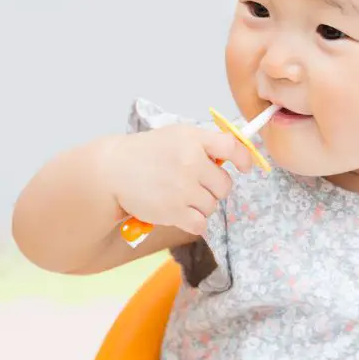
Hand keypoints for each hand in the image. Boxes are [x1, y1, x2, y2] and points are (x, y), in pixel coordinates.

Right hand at [105, 124, 253, 235]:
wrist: (113, 170)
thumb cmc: (146, 152)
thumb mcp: (177, 136)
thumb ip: (205, 144)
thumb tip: (235, 156)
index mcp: (193, 138)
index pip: (232, 146)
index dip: (244, 158)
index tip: (245, 167)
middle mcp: (191, 162)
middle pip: (224, 185)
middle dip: (214, 188)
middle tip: (196, 185)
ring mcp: (183, 188)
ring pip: (212, 205)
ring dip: (201, 205)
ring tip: (180, 196)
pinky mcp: (173, 211)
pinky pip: (200, 223)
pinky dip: (193, 222)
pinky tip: (180, 213)